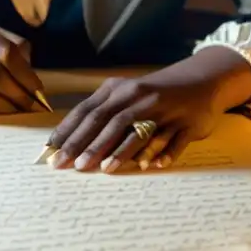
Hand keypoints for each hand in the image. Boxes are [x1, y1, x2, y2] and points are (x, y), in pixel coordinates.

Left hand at [46, 47, 250, 172]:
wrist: (200, 80)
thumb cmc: (151, 95)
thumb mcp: (124, 96)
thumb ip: (100, 115)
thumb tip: (67, 143)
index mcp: (117, 90)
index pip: (86, 111)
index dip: (68, 132)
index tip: (50, 152)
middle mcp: (137, 97)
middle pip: (107, 121)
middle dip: (86, 144)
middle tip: (69, 165)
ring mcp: (163, 110)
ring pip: (137, 130)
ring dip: (119, 151)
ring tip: (103, 169)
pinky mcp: (186, 123)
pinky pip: (172, 140)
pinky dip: (161, 152)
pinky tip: (149, 165)